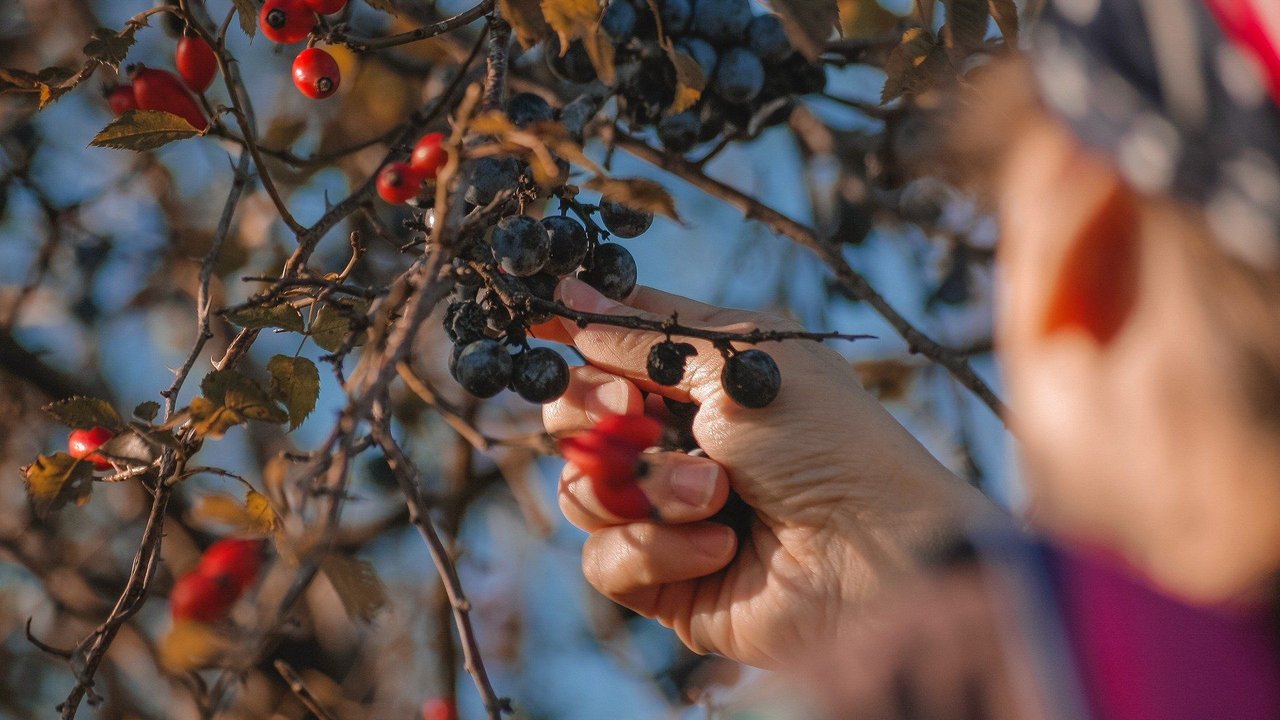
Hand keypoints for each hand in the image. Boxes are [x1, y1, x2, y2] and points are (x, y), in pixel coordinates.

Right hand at [544, 278, 990, 667]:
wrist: (874, 555)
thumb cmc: (825, 441)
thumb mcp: (735, 362)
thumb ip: (644, 335)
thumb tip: (567, 296)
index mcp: (702, 377)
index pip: (611, 346)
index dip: (572, 336)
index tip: (538, 325)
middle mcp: (678, 439)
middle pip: (573, 415)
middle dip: (594, 411)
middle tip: (635, 410)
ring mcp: (667, 512)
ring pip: (580, 489)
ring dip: (644, 486)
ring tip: (714, 495)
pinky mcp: (664, 579)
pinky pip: (605, 560)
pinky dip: (657, 549)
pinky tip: (719, 547)